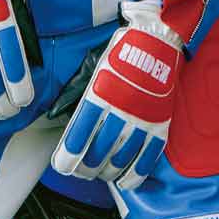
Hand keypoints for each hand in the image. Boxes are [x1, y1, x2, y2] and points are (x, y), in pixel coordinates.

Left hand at [51, 1, 183, 190]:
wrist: (159, 38)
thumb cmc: (123, 50)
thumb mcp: (94, 67)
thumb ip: (77, 93)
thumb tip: (58, 115)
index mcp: (101, 93)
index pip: (80, 135)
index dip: (68, 157)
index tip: (62, 165)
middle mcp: (121, 108)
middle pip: (98, 152)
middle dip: (85, 167)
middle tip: (79, 170)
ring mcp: (143, 118)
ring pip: (121, 158)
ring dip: (107, 171)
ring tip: (100, 173)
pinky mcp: (161, 123)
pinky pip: (147, 157)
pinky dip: (135, 173)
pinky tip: (125, 180)